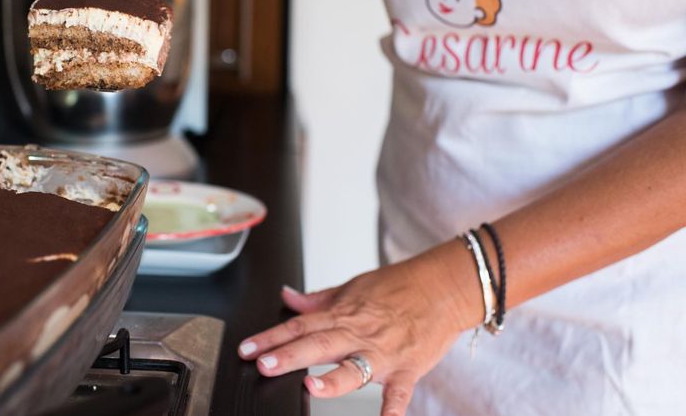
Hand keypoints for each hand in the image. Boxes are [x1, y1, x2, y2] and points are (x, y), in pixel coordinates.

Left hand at [237, 257, 474, 415]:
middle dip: (290, 356)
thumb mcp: (353, 287)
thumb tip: (288, 297)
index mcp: (342, 315)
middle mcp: (359, 333)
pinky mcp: (408, 369)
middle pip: (319, 344)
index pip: (299, 326)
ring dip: (332, 379)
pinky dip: (393, 407)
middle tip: (264, 365)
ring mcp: (383, 353)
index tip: (247, 349)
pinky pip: (400, 392)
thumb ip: (319, 299)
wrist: (443, 287)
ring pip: (354, 368)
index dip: (270, 337)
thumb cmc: (399, 288)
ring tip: (310, 387)